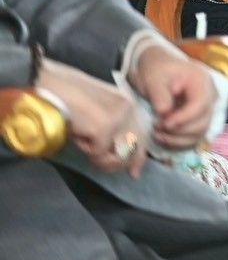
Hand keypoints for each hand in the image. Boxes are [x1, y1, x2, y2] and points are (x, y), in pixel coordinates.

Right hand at [35, 58, 152, 177]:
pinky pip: (97, 152)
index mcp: (128, 103)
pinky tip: (78, 135)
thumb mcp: (98, 110)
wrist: (54, 87)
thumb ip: (112, 126)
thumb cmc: (70, 98)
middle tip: (103, 164)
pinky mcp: (104, 128)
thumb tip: (118, 152)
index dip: (138, 156)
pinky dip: (85, 149)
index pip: (142, 134)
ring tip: (83, 143)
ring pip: (117, 154)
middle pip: (132, 147)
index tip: (135, 172)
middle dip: (119, 162)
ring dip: (99, 157)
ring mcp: (118, 119)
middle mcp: (129, 110)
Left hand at [129, 45, 217, 151]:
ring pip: (200, 133)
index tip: (163, 123)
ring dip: (178, 139)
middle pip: (203, 122)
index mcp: (202, 81)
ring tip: (157, 134)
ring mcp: (206, 109)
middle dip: (179, 130)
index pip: (201, 104)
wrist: (159, 69)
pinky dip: (179, 142)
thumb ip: (159, 95)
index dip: (184, 118)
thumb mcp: (154, 77)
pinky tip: (162, 137)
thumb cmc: (157, 70)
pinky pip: (194, 137)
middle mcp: (210, 96)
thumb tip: (164, 113)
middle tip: (157, 128)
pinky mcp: (198, 120)